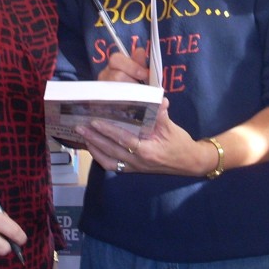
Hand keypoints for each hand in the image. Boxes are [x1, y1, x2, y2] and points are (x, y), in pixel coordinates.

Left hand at [77, 103, 215, 177]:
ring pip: (108, 160)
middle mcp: (138, 162)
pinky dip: (101, 157)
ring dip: (94, 149)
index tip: (95, 122)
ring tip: (82, 136)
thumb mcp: (172, 128)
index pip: (124, 140)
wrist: (189, 163)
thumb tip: (157, 99)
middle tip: (79, 127)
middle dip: (94, 139)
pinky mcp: (133, 169)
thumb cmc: (180, 144)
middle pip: (111, 151)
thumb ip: (161, 115)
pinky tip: (93, 147)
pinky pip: (112, 166)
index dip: (108, 131)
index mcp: (148, 151)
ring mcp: (134, 167)